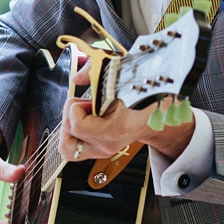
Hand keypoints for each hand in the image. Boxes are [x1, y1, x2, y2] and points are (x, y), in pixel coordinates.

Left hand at [59, 60, 195, 162]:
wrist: (156, 113)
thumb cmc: (140, 94)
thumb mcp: (120, 75)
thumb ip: (94, 71)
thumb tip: (77, 78)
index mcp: (116, 129)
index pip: (77, 125)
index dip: (75, 108)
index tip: (88, 100)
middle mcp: (108, 145)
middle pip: (67, 140)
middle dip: (68, 118)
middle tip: (81, 108)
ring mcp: (104, 151)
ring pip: (66, 149)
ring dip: (68, 129)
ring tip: (81, 116)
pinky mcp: (99, 152)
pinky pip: (72, 151)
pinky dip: (71, 136)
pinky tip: (82, 122)